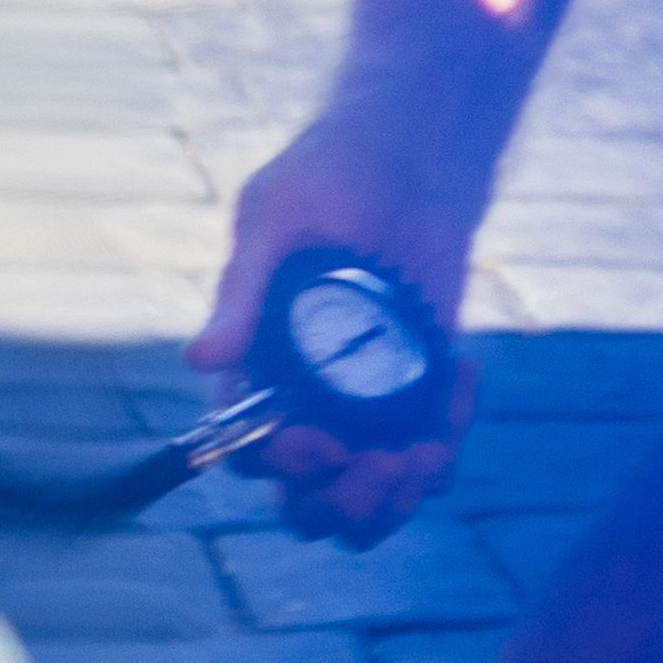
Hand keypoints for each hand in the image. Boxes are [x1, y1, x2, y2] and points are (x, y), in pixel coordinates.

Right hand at [190, 105, 491, 548]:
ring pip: (369, 496)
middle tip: (377, 469)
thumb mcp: (276, 219)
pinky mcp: (423, 391)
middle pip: (307, 498)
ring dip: (393, 502)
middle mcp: (306, 399)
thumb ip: (243, 294)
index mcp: (258, 368)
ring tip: (423, 458)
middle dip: (338, 505)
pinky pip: (433, 451)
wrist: (410, 157)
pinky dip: (450, 438)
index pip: (251, 450)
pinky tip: (464, 376)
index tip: (320, 441)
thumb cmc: (326, 174)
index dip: (282, 463)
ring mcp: (367, 402)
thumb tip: (198, 360)